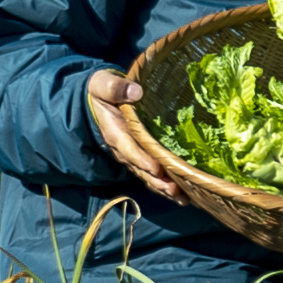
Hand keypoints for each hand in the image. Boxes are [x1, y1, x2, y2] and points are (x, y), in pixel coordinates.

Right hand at [85, 70, 180, 200]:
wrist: (98, 98)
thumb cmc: (103, 89)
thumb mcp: (103, 84)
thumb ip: (116, 88)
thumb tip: (136, 92)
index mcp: (114, 131)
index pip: (128, 148)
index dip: (141, 159)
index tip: (156, 168)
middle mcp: (122, 148)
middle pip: (140, 169)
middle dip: (157, 180)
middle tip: (175, 189)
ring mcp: (131, 155)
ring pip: (147, 176)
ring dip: (164, 188)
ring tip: (183, 198)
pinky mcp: (139, 157)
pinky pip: (151, 175)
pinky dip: (165, 186)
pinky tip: (183, 195)